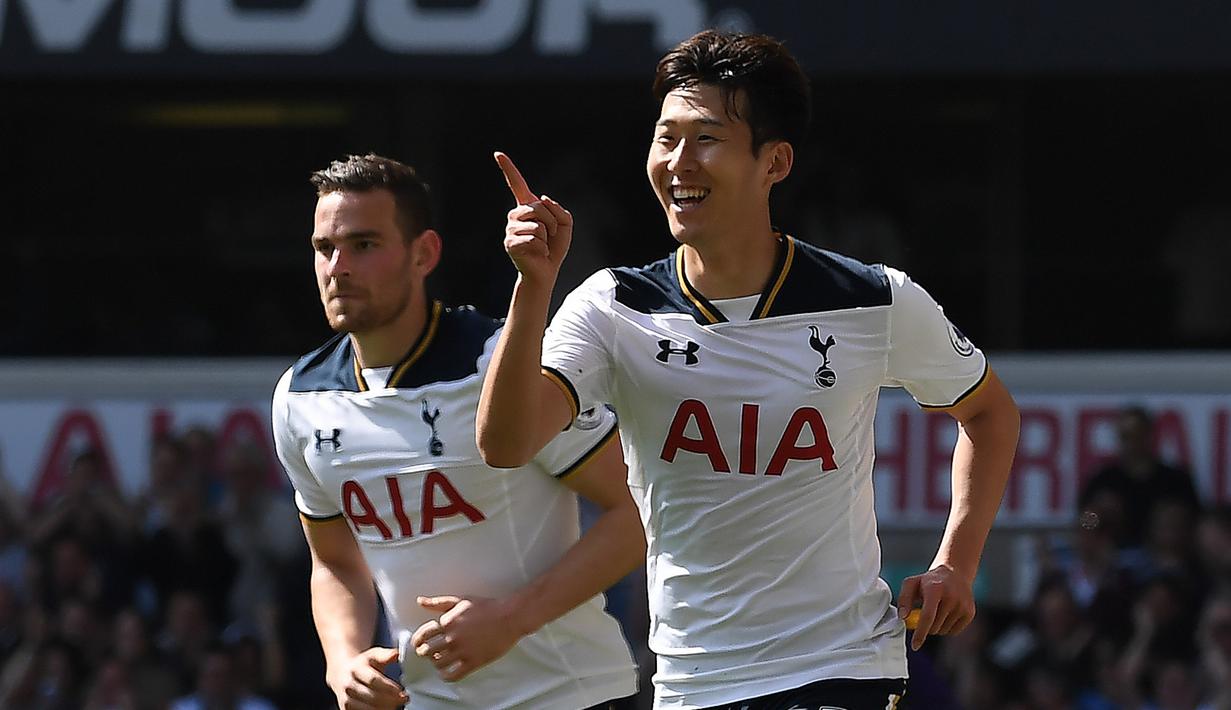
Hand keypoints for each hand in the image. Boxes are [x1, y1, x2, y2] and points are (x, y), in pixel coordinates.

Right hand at [328, 646, 406, 709]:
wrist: (342, 672)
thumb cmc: (363, 664)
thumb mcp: (374, 655)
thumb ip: (386, 655)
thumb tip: (396, 654)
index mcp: (356, 669)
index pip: (373, 680)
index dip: (388, 687)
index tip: (401, 691)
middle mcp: (348, 685)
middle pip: (371, 697)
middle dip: (390, 700)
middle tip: (403, 699)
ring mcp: (345, 698)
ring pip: (365, 708)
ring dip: (383, 709)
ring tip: (396, 705)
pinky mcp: (345, 709)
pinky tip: (386, 709)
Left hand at [412, 595, 524, 681]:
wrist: (509, 617)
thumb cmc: (486, 607)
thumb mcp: (460, 600)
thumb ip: (438, 602)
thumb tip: (420, 601)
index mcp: (447, 622)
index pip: (422, 635)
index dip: (417, 641)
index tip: (418, 644)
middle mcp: (452, 637)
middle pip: (426, 652)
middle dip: (425, 653)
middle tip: (428, 653)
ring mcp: (462, 651)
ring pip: (438, 664)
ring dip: (436, 664)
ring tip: (440, 661)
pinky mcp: (473, 662)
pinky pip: (453, 675)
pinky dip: (446, 676)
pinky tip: (447, 673)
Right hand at [494, 151, 572, 284]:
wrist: (546, 271)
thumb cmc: (554, 248)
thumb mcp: (565, 224)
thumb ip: (559, 209)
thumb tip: (542, 199)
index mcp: (527, 207)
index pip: (516, 184)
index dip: (508, 168)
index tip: (498, 154)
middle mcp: (515, 215)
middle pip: (537, 206)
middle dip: (552, 221)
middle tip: (551, 236)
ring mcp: (510, 229)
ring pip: (536, 224)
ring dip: (547, 236)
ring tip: (543, 245)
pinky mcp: (510, 243)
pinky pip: (533, 239)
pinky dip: (542, 248)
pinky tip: (537, 253)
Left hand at [897, 564, 974, 650]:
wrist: (954, 573)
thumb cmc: (928, 581)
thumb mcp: (912, 583)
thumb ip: (904, 599)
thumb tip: (903, 617)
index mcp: (935, 589)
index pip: (928, 616)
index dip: (920, 633)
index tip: (915, 646)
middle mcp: (951, 597)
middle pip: (934, 626)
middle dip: (926, 626)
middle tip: (925, 613)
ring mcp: (963, 605)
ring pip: (943, 631)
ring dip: (936, 626)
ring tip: (937, 610)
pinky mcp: (970, 612)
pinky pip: (954, 631)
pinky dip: (947, 627)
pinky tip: (947, 613)